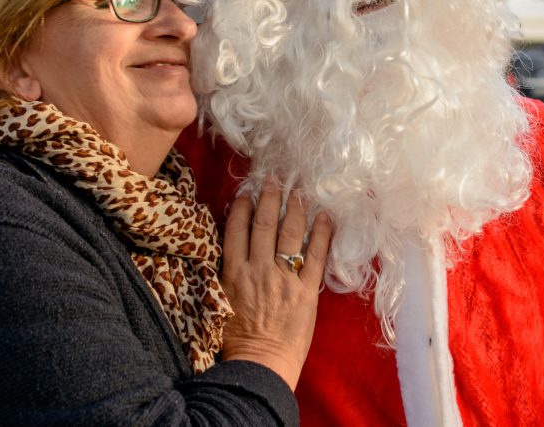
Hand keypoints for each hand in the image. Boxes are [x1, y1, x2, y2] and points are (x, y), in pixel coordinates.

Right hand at [220, 183, 331, 389]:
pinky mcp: (306, 291)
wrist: (259, 365)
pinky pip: (316, 256)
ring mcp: (284, 279)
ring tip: (298, 191)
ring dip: (295, 208)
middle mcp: (258, 270)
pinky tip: (325, 216)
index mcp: (233, 273)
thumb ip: (224, 275)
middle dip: (270, 198)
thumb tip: (229, 250)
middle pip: (264, 225)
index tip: (248, 193)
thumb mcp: (218, 302)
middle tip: (275, 179)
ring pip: (290, 234)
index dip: (243, 208)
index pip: (236, 230)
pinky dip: (321, 234)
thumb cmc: (234, 341)